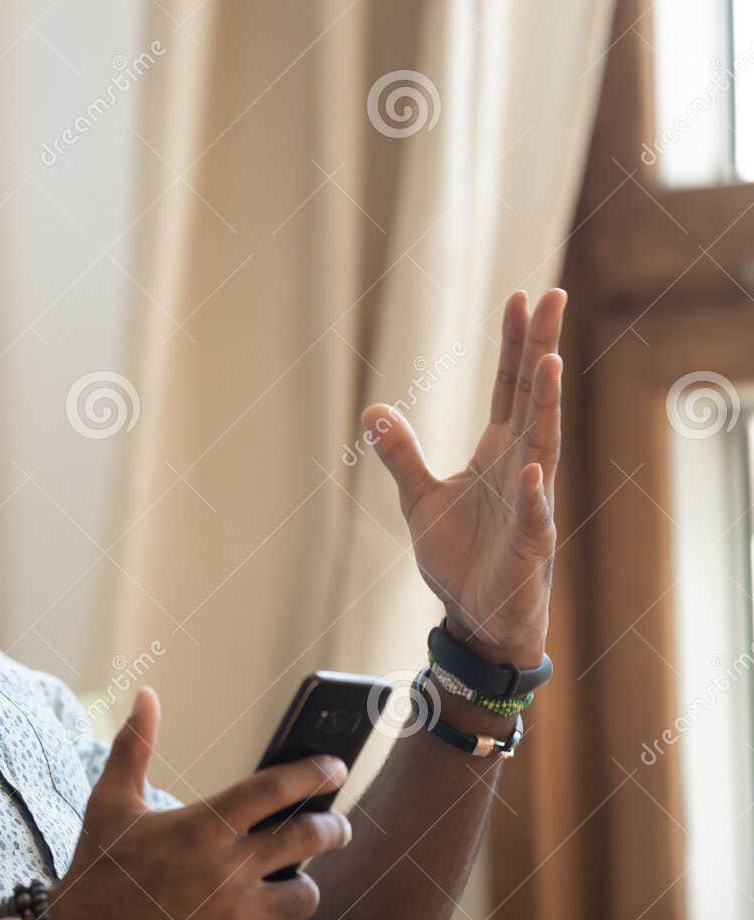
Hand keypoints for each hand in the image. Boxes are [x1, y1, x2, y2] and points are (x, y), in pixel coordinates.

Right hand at [51, 688, 352, 919]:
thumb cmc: (97, 867)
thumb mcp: (111, 802)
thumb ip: (134, 746)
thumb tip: (146, 694)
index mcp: (201, 826)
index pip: (275, 790)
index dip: (314, 774)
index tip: (336, 767)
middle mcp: (224, 870)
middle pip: (308, 840)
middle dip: (335, 828)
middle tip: (339, 826)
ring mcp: (231, 916)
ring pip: (302, 896)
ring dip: (302, 884)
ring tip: (292, 879)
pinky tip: (235, 918)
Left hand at [362, 289, 564, 666]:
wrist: (475, 616)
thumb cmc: (460, 557)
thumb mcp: (419, 499)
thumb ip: (401, 454)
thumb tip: (371, 410)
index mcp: (498, 452)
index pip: (510, 386)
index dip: (513, 344)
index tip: (518, 297)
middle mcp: (521, 467)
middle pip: (533, 398)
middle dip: (542, 348)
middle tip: (554, 297)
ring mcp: (530, 503)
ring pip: (542, 445)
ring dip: (545, 405)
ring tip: (550, 362)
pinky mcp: (529, 544)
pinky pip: (534, 515)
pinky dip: (534, 493)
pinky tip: (534, 468)